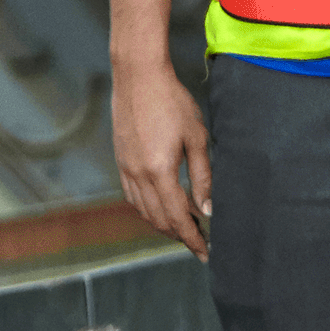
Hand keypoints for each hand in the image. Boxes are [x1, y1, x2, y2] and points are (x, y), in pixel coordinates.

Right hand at [112, 56, 211, 259]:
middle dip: (180, 235)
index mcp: (159, 172)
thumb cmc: (172, 102)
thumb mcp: (197, 138)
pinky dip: (148, 209)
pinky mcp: (120, 161)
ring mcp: (125, 169)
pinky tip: (162, 206)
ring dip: (164, 224)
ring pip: (144, 211)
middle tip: (201, 241)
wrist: (138, 76)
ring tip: (186, 227)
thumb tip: (209, 209)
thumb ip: (204, 177)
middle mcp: (138, 176)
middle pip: (159, 220)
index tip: (206, 253)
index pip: (178, 218)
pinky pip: (132, 197)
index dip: (192, 239)